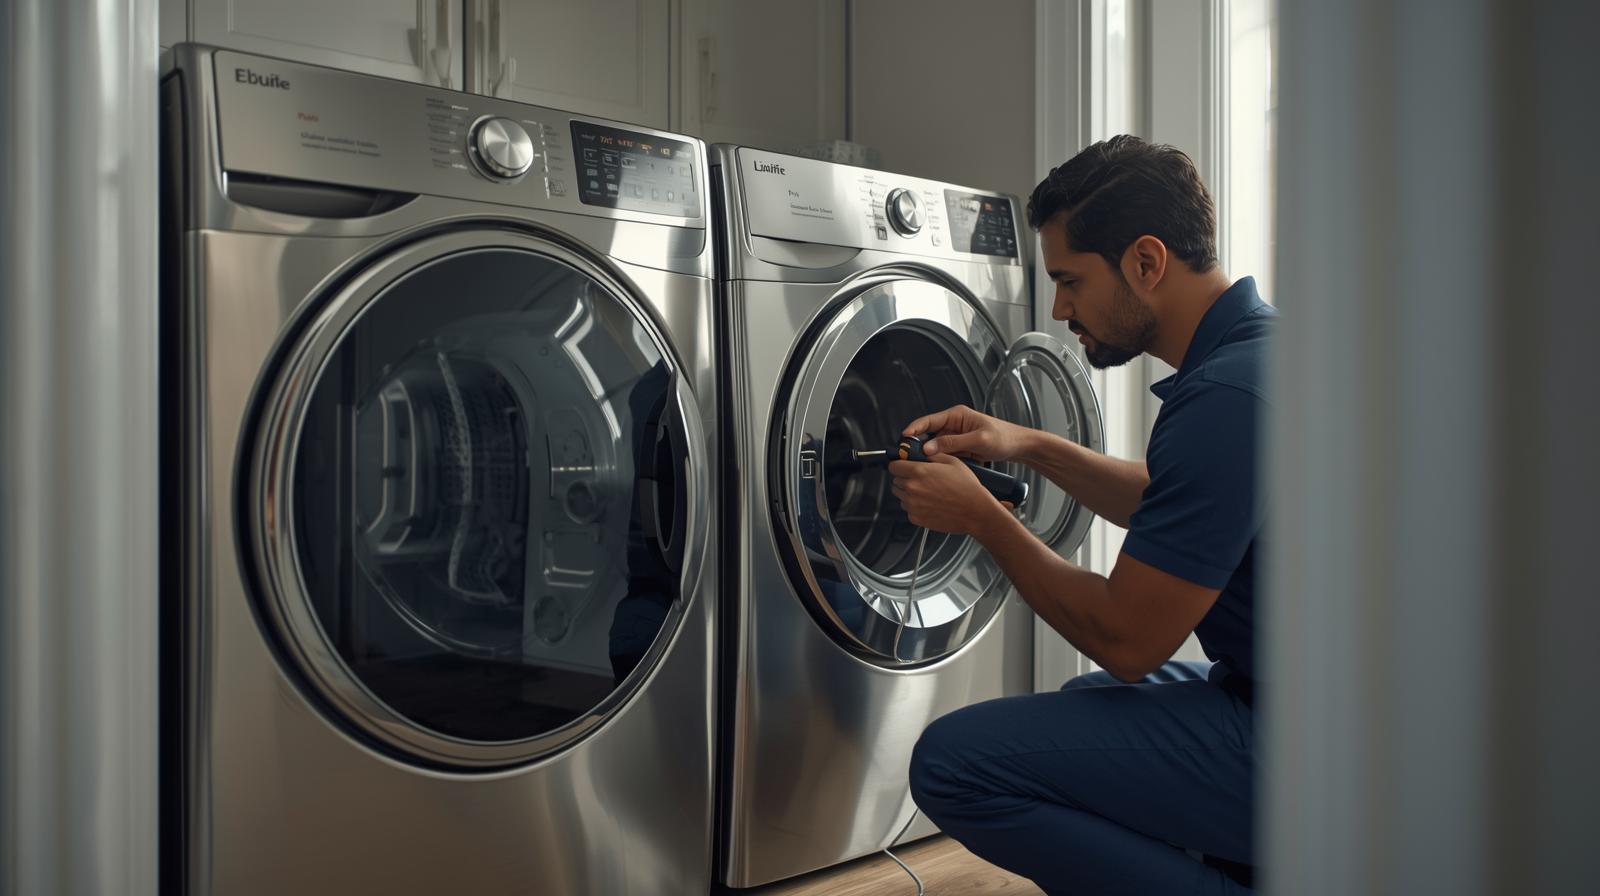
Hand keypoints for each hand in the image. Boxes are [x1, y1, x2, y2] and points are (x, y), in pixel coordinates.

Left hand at [889, 454, 1005, 535]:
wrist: (975, 511)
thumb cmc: (966, 487)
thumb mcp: (952, 461)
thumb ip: (931, 455)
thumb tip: (919, 452)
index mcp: (919, 472)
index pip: (893, 466)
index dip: (899, 465)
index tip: (904, 467)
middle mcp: (912, 488)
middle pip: (895, 481)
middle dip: (905, 479)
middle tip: (921, 480)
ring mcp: (912, 505)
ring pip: (900, 496)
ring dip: (908, 493)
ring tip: (927, 493)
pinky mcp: (916, 518)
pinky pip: (908, 509)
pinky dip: (915, 506)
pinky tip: (929, 504)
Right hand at [901, 404, 1030, 462]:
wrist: (1018, 447)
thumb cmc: (1004, 437)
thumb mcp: (978, 440)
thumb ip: (953, 443)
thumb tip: (929, 447)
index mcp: (956, 415)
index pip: (929, 420)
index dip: (914, 429)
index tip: (903, 439)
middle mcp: (953, 425)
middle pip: (928, 435)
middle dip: (918, 445)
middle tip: (908, 457)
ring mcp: (955, 438)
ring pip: (934, 447)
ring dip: (928, 456)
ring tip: (921, 466)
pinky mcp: (959, 449)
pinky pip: (943, 455)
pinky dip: (938, 461)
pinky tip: (935, 469)